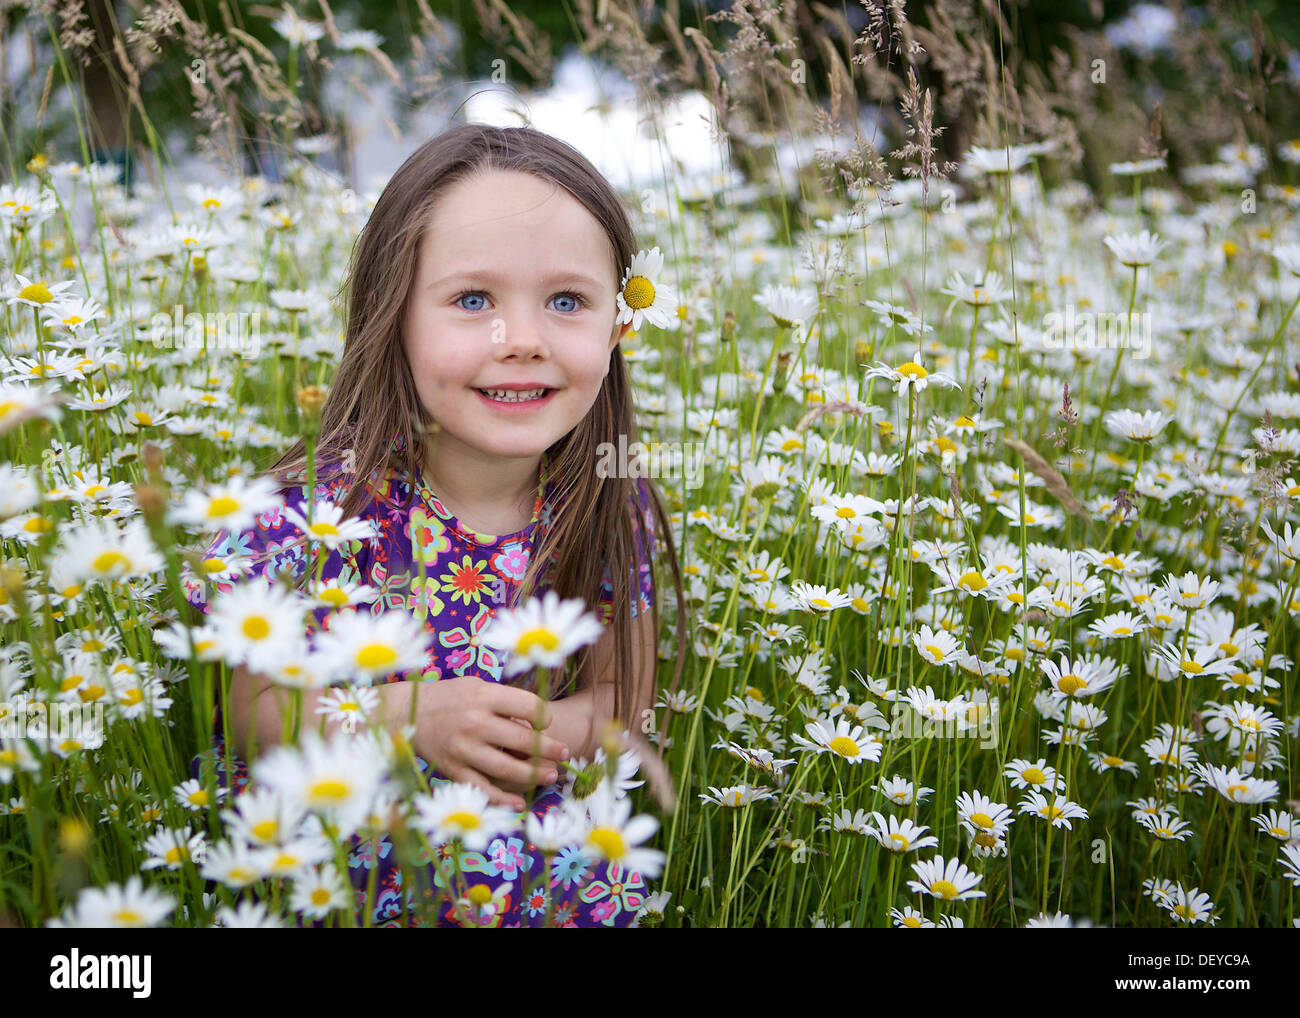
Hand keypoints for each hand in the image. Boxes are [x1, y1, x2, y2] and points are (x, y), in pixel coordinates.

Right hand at [413, 676, 569, 809]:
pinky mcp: (453, 770)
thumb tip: (537, 726)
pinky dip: (503, 800)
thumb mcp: (477, 687)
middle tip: (565, 753)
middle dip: (550, 750)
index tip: (547, 723)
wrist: (407, 714)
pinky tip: (519, 804)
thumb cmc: (450, 697)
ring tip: (552, 776)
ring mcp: (464, 749)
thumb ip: (505, 702)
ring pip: (508, 769)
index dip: (544, 717)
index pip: (530, 707)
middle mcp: (475, 722)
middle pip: (524, 741)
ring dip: (535, 775)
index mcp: (484, 696)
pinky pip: (483, 789)